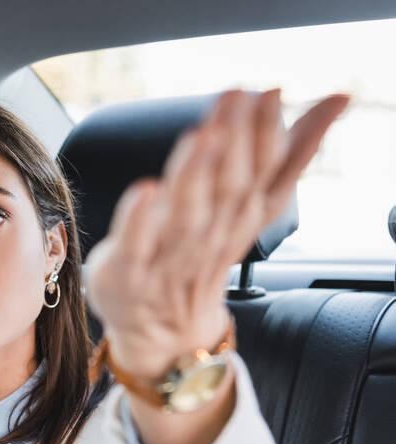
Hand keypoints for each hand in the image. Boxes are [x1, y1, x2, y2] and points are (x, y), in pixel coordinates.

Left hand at [83, 88, 350, 378]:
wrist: (160, 327)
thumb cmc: (201, 254)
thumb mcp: (250, 206)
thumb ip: (292, 152)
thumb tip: (338, 99)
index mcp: (239, 214)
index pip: (260, 172)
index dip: (267, 133)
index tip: (270, 92)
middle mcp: (209, 233)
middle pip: (226, 187)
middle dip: (234, 142)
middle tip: (237, 96)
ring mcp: (168, 255)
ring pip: (186, 214)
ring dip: (195, 174)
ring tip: (203, 136)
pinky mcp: (129, 272)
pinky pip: (135, 246)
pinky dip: (139, 220)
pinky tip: (145, 189)